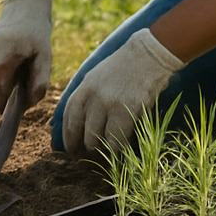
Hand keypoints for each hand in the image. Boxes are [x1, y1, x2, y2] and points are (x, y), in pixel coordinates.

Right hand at [0, 0, 52, 111]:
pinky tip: (13, 72)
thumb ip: (40, 80)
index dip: (0, 102)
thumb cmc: (38, 33)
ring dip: (1, 85)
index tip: (6, 115)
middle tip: (17, 102)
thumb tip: (30, 103)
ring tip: (18, 83)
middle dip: (2, 95)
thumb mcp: (45, 56)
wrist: (25, 5)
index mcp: (6, 53)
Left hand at [61, 27, 183, 154]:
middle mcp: (92, 97)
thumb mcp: (96, 78)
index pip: (69, 118)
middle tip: (87, 158)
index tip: (70, 149)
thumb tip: (79, 123)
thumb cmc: (122, 69)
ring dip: (100, 151)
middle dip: (83, 148)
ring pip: (97, 138)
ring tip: (104, 157)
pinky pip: (117, 138)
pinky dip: (117, 149)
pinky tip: (119, 152)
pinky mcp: (128, 110)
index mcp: (83, 88)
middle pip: (81, 132)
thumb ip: (86, 98)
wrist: (148, 56)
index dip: (68, 137)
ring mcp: (109, 104)